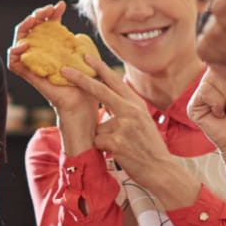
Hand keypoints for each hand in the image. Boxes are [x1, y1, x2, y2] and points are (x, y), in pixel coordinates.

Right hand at [5, 2, 99, 134]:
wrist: (85, 106)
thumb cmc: (88, 84)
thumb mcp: (86, 58)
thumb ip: (79, 44)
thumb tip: (77, 33)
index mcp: (54, 48)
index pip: (46, 25)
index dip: (50, 13)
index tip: (60, 6)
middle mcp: (42, 54)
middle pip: (30, 29)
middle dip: (36, 15)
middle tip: (47, 9)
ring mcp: (34, 64)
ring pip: (19, 41)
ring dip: (23, 27)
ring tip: (34, 19)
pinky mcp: (30, 76)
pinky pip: (13, 64)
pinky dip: (14, 53)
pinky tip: (26, 44)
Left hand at [61, 58, 173, 180]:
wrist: (160, 169)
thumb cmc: (148, 146)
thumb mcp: (142, 121)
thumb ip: (125, 108)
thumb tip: (106, 98)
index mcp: (136, 104)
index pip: (115, 82)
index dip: (99, 68)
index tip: (86, 57)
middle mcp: (130, 111)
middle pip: (100, 91)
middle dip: (80, 79)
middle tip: (65, 69)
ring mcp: (124, 126)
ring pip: (98, 125)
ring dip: (103, 137)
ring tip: (122, 146)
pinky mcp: (117, 142)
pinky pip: (98, 141)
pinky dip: (103, 148)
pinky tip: (118, 153)